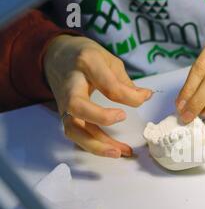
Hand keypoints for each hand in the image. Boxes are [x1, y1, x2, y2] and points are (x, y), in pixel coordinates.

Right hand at [44, 35, 151, 157]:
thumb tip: (145, 97)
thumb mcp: (108, 60)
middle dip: (100, 117)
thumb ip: (125, 82)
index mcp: (86, 64)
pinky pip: (77, 135)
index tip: (144, 98)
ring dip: (96, 144)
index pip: (108, 84)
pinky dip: (94, 146)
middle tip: (122, 118)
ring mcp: (64, 103)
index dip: (129, 95)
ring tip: (120, 152)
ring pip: (73, 128)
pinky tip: (114, 150)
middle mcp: (71, 85)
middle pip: (77, 106)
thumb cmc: (86, 57)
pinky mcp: (65, 116)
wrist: (56, 55)